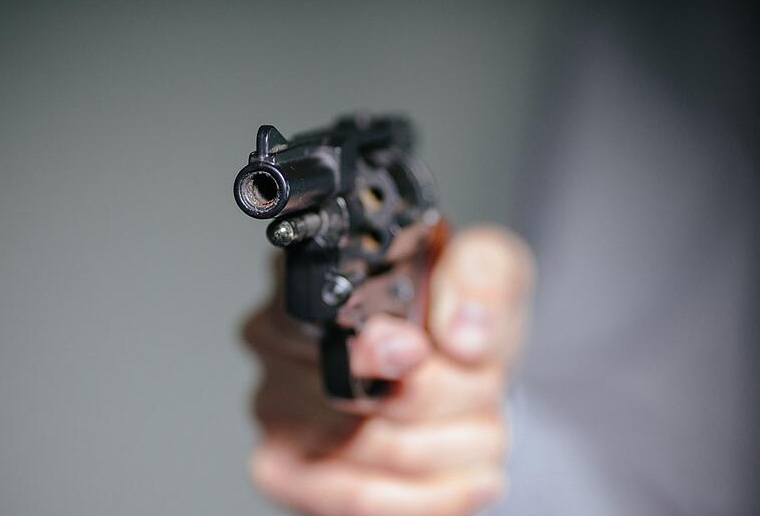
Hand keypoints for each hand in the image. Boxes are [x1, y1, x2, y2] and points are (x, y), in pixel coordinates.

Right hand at [243, 226, 534, 515]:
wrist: (454, 374)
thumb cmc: (451, 319)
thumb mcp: (485, 266)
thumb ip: (480, 278)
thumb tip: (463, 337)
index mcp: (313, 278)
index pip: (319, 317)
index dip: (370, 346)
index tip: (417, 353)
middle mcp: (275, 341)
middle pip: (354, 391)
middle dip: (447, 396)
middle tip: (484, 385)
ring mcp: (274, 410)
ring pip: (372, 449)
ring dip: (454, 446)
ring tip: (486, 427)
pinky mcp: (283, 471)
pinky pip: (359, 499)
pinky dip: (433, 495)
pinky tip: (473, 476)